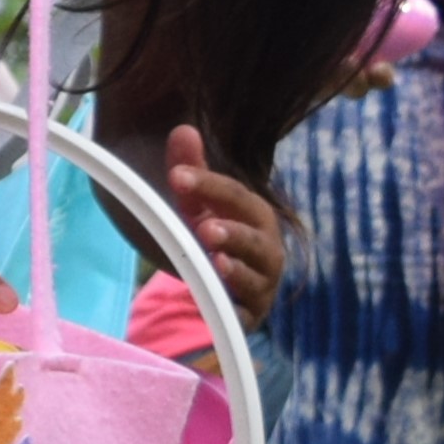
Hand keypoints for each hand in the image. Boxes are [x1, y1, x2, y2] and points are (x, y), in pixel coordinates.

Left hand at [160, 125, 284, 328]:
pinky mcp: (250, 314)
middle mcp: (266, 248)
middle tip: (206, 228)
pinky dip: (236, 310)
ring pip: (255, 276)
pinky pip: (246, 314)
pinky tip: (220, 303)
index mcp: (255, 215)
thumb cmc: (213, 233)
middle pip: (255, 239)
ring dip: (236, 270)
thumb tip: (183, 130)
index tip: (176, 176)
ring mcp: (261, 282)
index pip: (236, 196)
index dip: (208, 185)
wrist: (223, 282)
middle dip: (233, 233)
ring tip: (216, 262)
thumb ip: (192, 170)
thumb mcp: (197, 203)